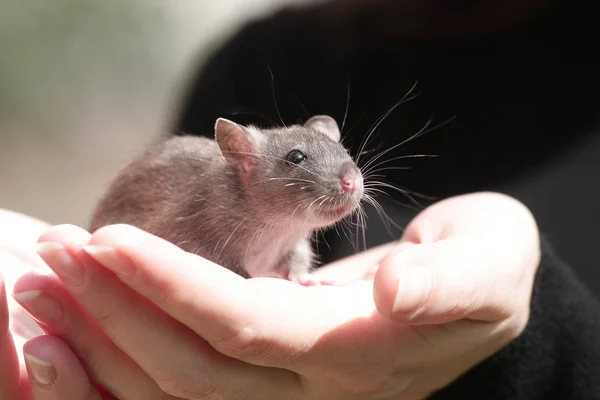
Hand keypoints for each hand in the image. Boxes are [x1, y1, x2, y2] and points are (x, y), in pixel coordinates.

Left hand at [12, 191, 539, 398]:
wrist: (478, 299)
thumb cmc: (485, 270)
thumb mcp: (487, 266)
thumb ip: (448, 284)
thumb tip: (393, 293)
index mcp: (358, 354)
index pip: (243, 327)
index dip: (174, 286)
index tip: (110, 240)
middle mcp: (313, 386)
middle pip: (190, 365)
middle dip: (117, 308)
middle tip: (56, 252)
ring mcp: (288, 389)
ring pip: (175, 382)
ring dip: (106, 332)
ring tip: (52, 278)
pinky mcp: (271, 375)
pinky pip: (183, 379)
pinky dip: (125, 353)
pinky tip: (86, 318)